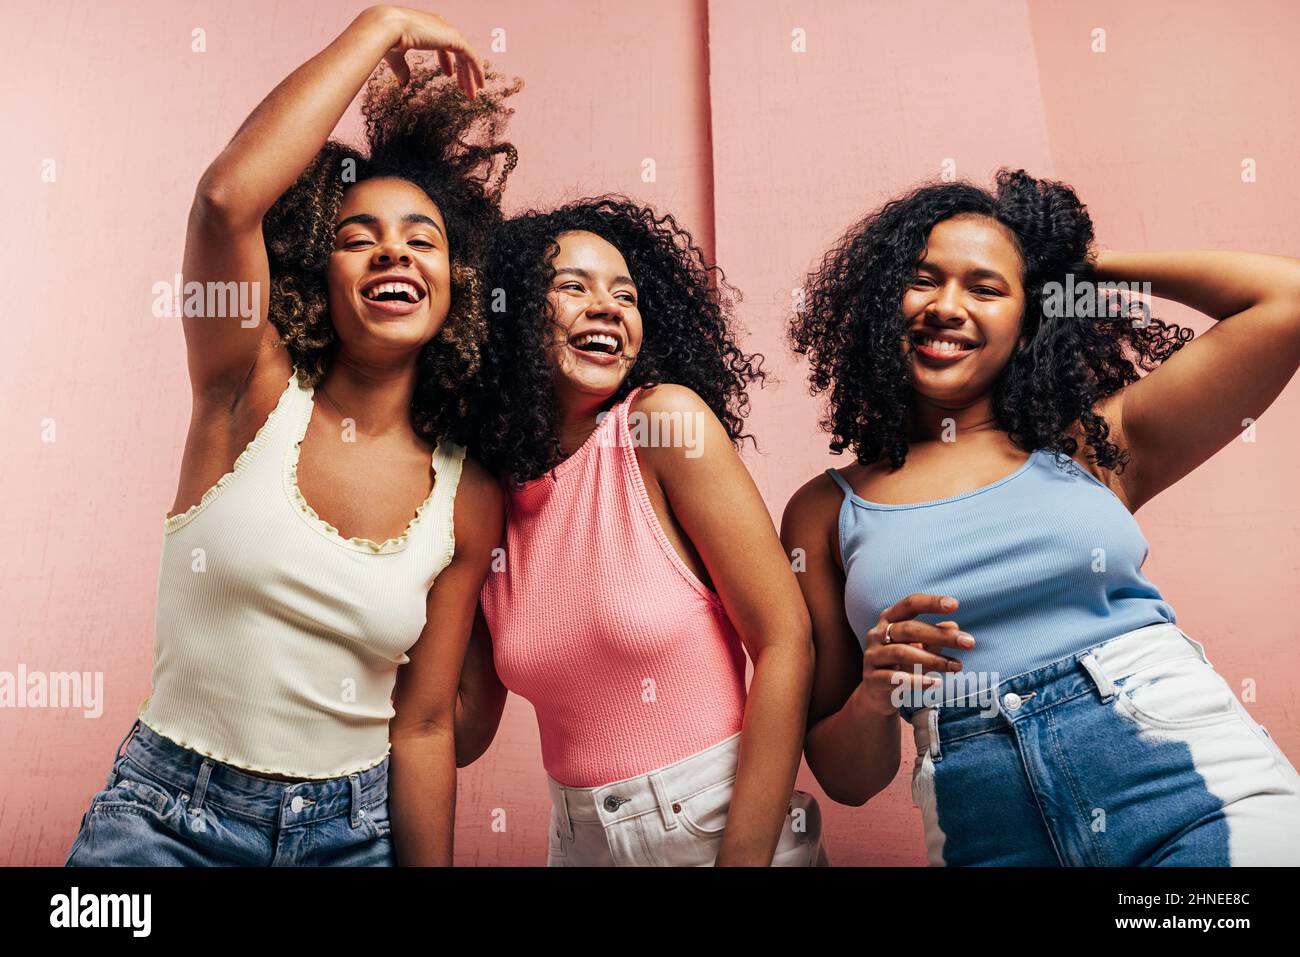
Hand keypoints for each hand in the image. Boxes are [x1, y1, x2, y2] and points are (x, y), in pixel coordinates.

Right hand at [366, 5, 484, 94]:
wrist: (388, 27)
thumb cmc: (388, 39)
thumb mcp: (396, 56)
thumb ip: (402, 68)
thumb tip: (403, 84)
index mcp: (426, 26)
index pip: (443, 43)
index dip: (447, 60)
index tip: (449, 74)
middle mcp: (439, 25)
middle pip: (457, 50)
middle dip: (462, 70)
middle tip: (464, 89)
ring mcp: (448, 31)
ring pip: (466, 55)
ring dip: (470, 75)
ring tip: (472, 94)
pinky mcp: (454, 38)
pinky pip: (471, 57)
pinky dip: (477, 70)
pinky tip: (479, 85)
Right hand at [858, 594, 974, 716]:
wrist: (876, 694)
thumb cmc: (901, 664)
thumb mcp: (919, 648)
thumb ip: (934, 638)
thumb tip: (953, 625)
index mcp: (889, 619)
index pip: (910, 604)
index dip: (931, 603)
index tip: (955, 605)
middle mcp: (876, 634)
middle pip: (909, 629)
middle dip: (941, 635)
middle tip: (969, 643)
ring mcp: (872, 656)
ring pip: (902, 653)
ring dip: (933, 660)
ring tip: (957, 666)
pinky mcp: (872, 679)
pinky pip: (895, 678)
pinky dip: (917, 680)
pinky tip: (936, 682)